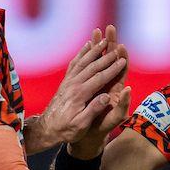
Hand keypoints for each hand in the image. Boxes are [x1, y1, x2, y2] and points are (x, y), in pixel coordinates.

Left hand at [38, 28, 127, 145]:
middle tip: (118, 47)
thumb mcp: (81, 125)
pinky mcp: (65, 82)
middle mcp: (73, 85)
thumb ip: (93, 110)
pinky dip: (82, 53)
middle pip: (92, 66)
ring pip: (83, 61)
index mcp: (79, 95)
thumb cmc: (66, 130)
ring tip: (105, 39)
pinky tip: (87, 45)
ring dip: (95, 50)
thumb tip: (106, 97)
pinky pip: (74, 63)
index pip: (99, 78)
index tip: (122, 61)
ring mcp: (68, 82)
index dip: (112, 69)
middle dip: (106, 56)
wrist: (47, 129)